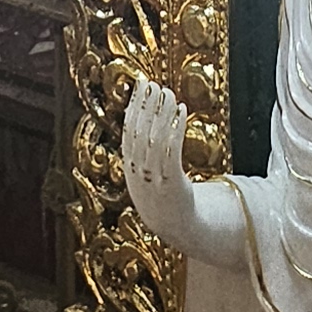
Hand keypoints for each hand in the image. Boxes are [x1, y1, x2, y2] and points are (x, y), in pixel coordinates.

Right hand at [122, 80, 198, 249]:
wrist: (175, 228)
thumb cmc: (161, 196)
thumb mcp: (144, 176)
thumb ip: (140, 152)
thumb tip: (141, 117)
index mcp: (130, 169)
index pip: (128, 131)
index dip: (134, 106)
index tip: (141, 85)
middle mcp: (139, 174)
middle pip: (140, 133)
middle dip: (146, 106)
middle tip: (154, 83)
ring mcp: (155, 180)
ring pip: (155, 140)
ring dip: (162, 113)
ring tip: (169, 92)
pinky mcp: (173, 185)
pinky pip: (172, 152)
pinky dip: (175, 129)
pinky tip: (182, 111)